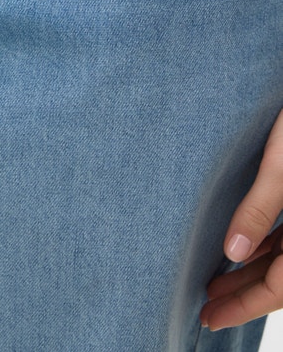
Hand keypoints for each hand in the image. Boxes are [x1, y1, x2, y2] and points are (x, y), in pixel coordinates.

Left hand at [200, 109, 282, 331]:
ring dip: (254, 270)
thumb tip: (233, 252)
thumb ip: (259, 208)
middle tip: (205, 306)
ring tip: (215, 281)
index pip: (280, 288)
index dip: (243, 306)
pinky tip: (242, 248)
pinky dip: (267, 244)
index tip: (208, 316)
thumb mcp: (282, 165)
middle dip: (244, 294)